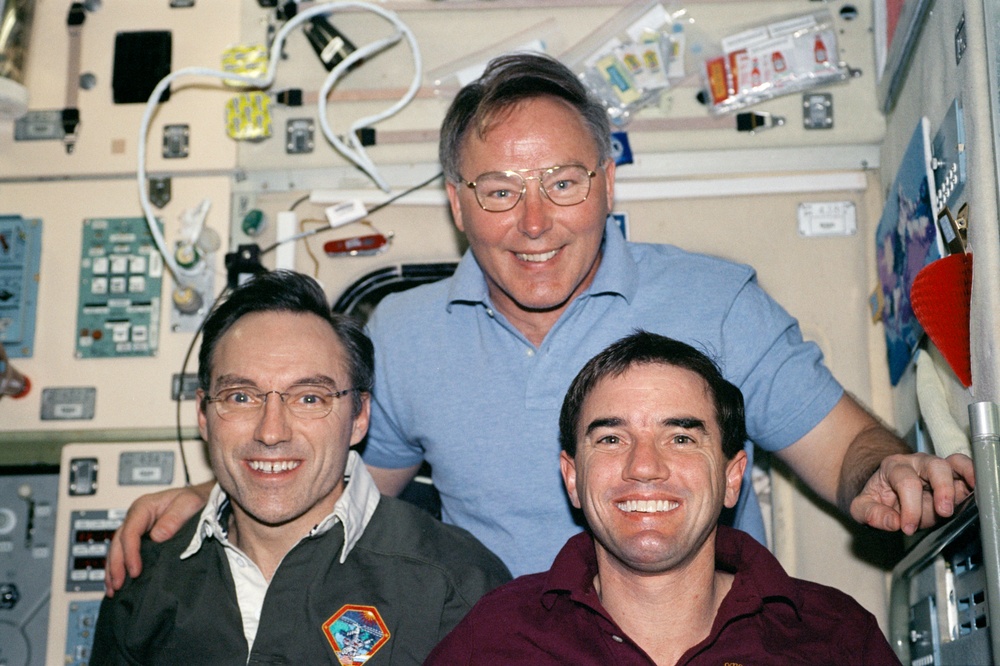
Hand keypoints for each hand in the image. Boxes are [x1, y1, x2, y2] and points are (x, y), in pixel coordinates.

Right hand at [104, 482, 211, 596]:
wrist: (201, 499)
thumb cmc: (194, 499)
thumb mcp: (189, 503)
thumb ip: (174, 518)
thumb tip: (157, 536)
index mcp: (144, 507)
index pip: (130, 532)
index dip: (130, 553)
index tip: (135, 571)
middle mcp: (136, 518)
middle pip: (118, 542)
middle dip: (116, 565)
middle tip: (118, 585)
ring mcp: (137, 528)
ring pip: (117, 550)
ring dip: (113, 570)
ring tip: (113, 589)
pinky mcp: (140, 539)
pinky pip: (124, 553)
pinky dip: (119, 568)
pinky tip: (117, 582)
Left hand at [850, 452, 974, 534]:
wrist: (886, 489)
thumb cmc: (877, 497)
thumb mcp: (861, 507)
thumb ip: (870, 514)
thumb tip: (893, 522)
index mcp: (893, 467)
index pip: (906, 482)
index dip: (910, 508)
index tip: (908, 528)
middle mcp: (917, 463)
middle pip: (934, 467)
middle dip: (941, 489)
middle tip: (942, 512)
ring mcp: (937, 467)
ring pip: (955, 464)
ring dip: (964, 481)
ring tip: (967, 499)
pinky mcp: (952, 476)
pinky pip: (966, 469)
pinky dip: (973, 477)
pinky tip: (977, 489)